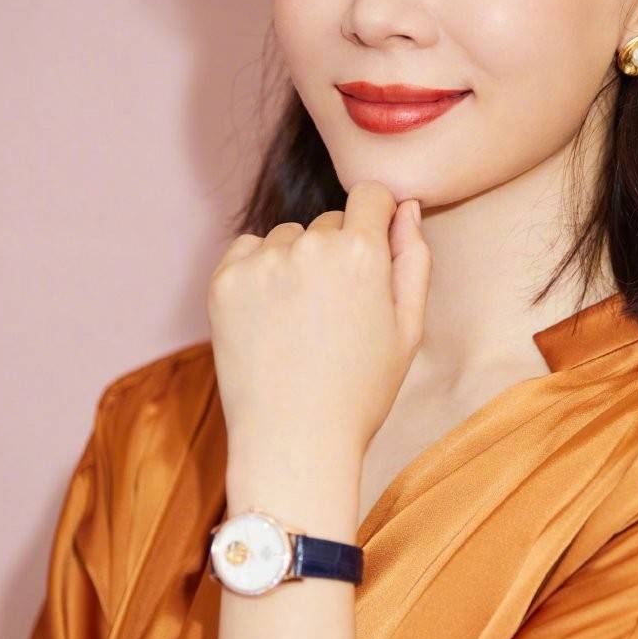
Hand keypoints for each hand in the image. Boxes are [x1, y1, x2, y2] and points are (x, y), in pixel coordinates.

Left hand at [206, 181, 431, 494]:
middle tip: (335, 314)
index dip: (375, 222)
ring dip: (295, 263)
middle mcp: (310, 246)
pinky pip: (247, 252)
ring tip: (300, 322)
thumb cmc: (359, 392)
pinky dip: (258, 273)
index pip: (370, 195)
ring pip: (287, 237)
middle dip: (336, 252)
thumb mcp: (408, 329)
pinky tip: (270, 319)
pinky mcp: (224, 281)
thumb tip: (405, 207)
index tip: (370, 254)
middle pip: (329, 222)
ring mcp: (262, 263)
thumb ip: (413, 260)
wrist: (293, 442)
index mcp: (362, 253)